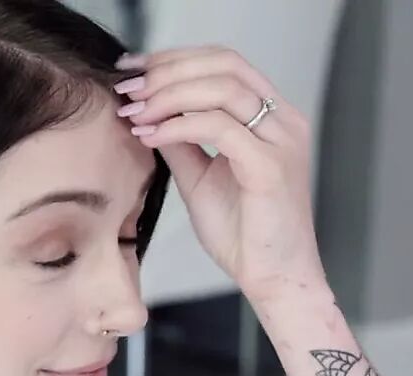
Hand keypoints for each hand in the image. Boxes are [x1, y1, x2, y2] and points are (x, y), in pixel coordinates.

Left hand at [114, 46, 329, 302]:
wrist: (273, 280)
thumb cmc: (244, 234)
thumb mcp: (200, 178)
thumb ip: (181, 143)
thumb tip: (146, 114)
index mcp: (272, 117)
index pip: (224, 62)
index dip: (174, 58)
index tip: (131, 70)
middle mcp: (283, 121)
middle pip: (224, 63)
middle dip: (168, 70)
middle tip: (128, 89)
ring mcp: (282, 141)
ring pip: (222, 89)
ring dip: (169, 96)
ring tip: (134, 113)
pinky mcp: (270, 167)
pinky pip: (220, 128)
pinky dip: (179, 127)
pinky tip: (151, 137)